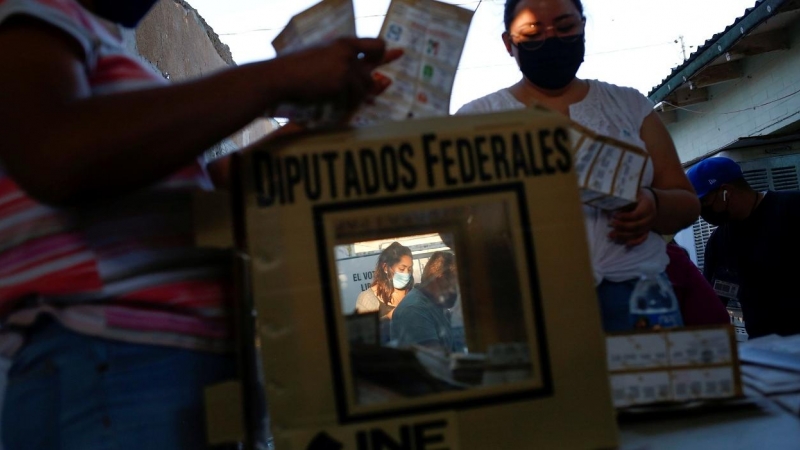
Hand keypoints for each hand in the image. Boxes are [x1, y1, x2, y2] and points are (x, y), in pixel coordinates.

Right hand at [275, 37, 402, 109]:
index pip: (376, 45)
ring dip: (356, 96)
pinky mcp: (341, 82)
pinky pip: (353, 98)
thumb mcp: (321, 54)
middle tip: (374, 87)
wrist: (281, 77)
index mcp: (343, 43)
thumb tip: (358, 68)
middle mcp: (348, 53)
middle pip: (373, 69)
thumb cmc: (297, 67)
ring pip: (364, 86)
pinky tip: (337, 103)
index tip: (384, 59)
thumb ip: (340, 58)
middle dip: (370, 82)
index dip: (382, 54)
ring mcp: (345, 67)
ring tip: (343, 99)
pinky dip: (347, 103)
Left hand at [608, 187, 657, 246]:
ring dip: (624, 235)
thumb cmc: (639, 195)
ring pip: (638, 233)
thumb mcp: (634, 193)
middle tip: (610, 225)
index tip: (614, 216)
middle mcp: (651, 216)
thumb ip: (627, 199)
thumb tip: (611, 204)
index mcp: (647, 206)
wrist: (651, 200)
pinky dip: (635, 242)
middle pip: (636, 225)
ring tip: (611, 235)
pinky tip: (626, 244)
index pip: (637, 214)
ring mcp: (650, 224)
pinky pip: (643, 238)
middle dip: (622, 227)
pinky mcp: (648, 230)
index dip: (625, 217)